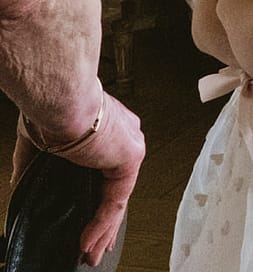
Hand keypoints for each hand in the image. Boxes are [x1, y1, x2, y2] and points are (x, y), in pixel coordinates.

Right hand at [11, 95, 143, 267]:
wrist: (60, 98)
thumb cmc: (50, 108)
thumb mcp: (38, 143)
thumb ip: (34, 166)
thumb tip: (21, 187)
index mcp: (105, 129)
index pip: (105, 171)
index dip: (97, 197)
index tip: (88, 218)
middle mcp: (123, 137)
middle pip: (114, 188)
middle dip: (103, 222)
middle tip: (94, 247)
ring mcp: (129, 146)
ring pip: (116, 198)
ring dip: (103, 230)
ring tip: (91, 254)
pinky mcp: (130, 158)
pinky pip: (116, 200)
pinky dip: (101, 224)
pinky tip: (88, 242)